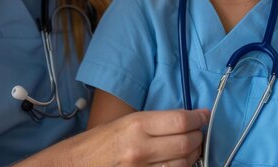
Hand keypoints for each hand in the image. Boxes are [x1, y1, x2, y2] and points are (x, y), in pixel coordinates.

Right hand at [89, 109, 207, 166]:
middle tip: (199, 132)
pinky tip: (178, 163)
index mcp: (136, 125)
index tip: (204, 116)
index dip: (198, 118)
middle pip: (186, 143)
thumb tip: (185, 120)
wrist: (74, 165)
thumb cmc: (98, 142)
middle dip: (198, 136)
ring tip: (192, 148)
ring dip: (193, 155)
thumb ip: (154, 122)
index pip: (180, 121)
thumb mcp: (125, 122)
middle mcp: (141, 148)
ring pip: (183, 164)